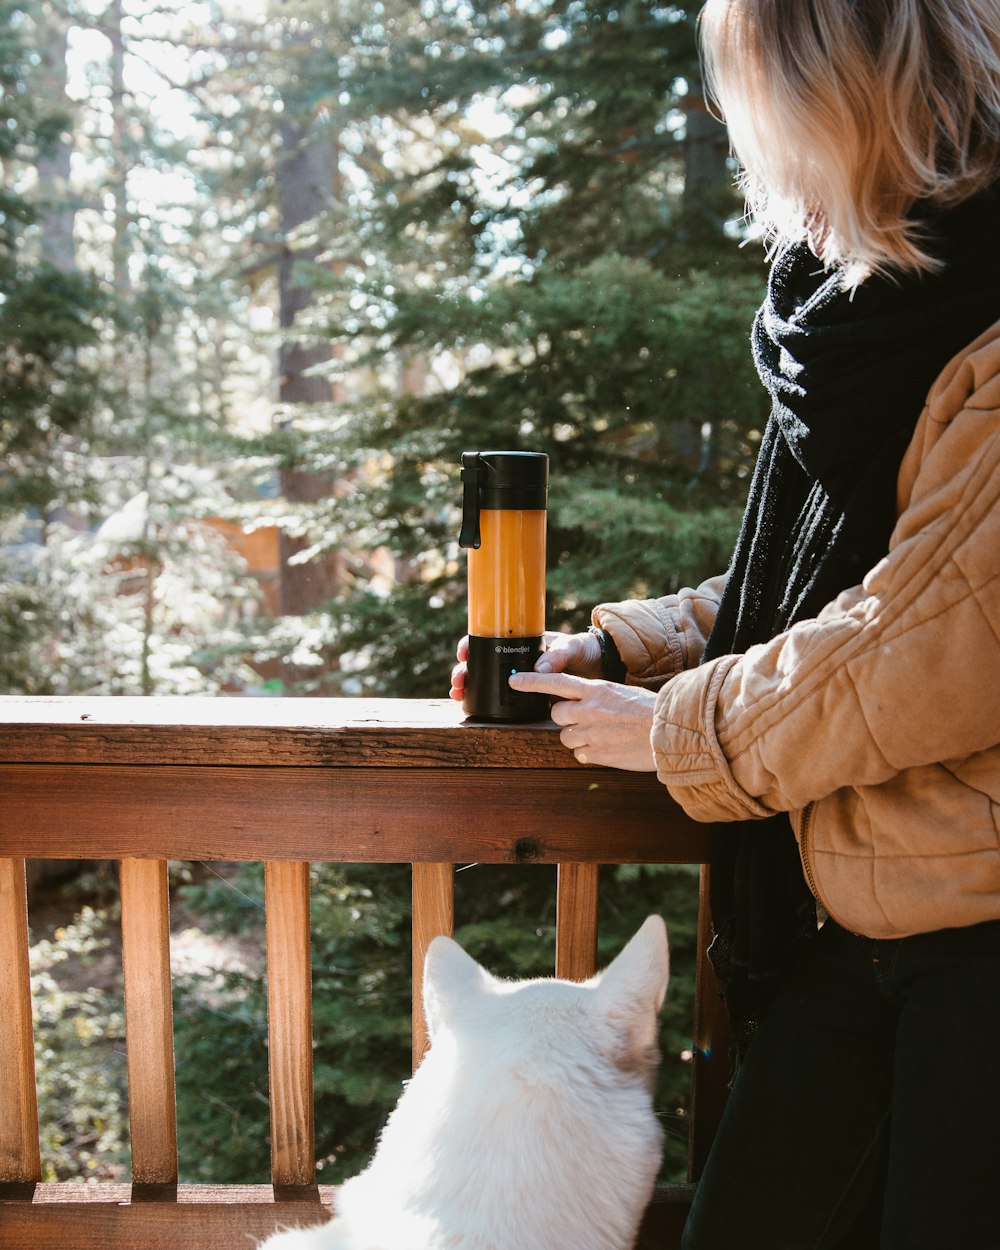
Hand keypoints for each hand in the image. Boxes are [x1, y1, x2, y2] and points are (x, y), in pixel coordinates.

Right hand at [449, 630, 601, 703]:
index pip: (490, 638)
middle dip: (465, 671)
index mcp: (525, 642)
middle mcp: (518, 660)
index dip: (472, 645)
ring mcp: (522, 678)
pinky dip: (486, 701)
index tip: (463, 653)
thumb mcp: (574, 647)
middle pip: (482, 663)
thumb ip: (558, 656)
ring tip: (459, 694)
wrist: (602, 668)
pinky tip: (473, 706)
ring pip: (488, 682)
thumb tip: (539, 668)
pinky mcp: (528, 696)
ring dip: (470, 687)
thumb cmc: (586, 650)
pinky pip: (503, 698)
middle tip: (458, 681)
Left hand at [507, 670, 657, 770]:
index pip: (555, 682)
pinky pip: (580, 754)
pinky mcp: (597, 755)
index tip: (514, 680)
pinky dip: (590, 752)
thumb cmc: (652, 711)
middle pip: (556, 714)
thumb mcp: (621, 693)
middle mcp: (589, 710)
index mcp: (596, 689)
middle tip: (586, 719)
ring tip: (603, 735)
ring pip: (565, 737)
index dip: (531, 681)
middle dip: (566, 718)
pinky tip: (608, 748)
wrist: (671, 733)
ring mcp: (591, 734)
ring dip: (578, 736)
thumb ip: (597, 698)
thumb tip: (582, 706)